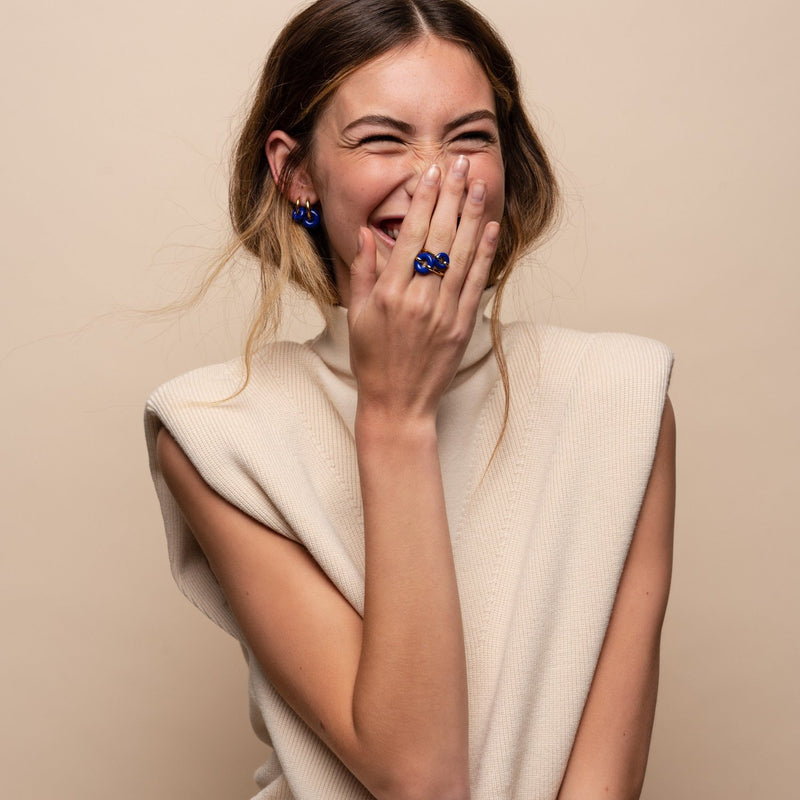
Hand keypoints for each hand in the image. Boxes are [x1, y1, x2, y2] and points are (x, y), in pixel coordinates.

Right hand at [347, 155, 499, 421]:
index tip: (431, 173)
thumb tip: (367, 233)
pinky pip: (476, 283)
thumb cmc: (373, 359)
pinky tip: (490, 229)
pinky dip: (485, 254)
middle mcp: (420, 298)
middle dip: (451, 196)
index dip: (423, 201)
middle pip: (440, 236)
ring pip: (461, 254)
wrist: (398, 402)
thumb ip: (363, 272)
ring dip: (472, 216)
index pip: (411, 235)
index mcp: (391, 293)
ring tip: (478, 184)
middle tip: (460, 163)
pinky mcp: (462, 325)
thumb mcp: (358, 315)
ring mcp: (445, 312)